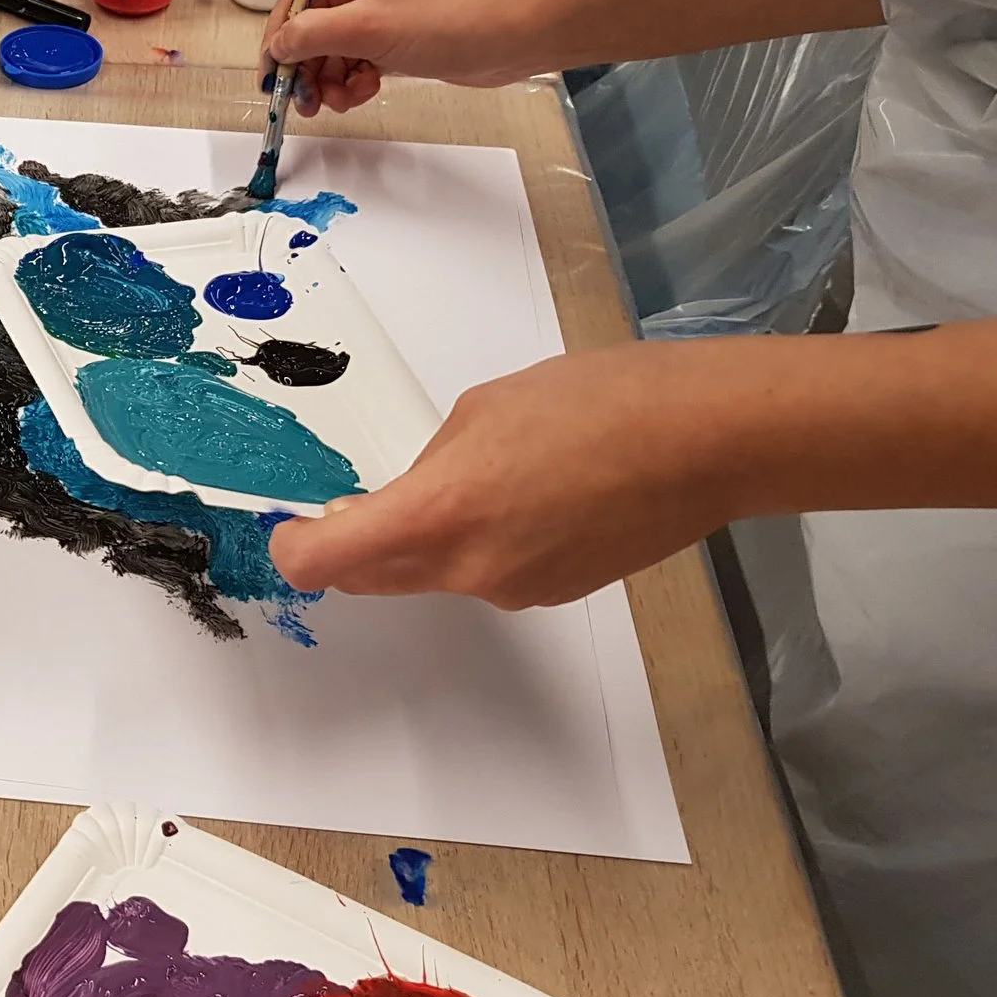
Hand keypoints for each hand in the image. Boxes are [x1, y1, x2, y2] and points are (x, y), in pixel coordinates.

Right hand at [261, 0, 540, 117]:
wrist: (509, 35)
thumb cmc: (444, 18)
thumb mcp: (364, 28)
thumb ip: (310, 36)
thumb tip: (277, 47)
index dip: (279, 39)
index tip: (272, 78)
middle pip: (314, 30)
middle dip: (309, 69)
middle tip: (308, 104)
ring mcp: (384, 11)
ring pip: (336, 52)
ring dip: (332, 82)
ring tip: (344, 101)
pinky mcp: (399, 37)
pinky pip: (360, 61)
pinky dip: (356, 81)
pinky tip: (366, 92)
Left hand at [267, 343, 743, 607]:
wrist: (707, 441)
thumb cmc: (600, 403)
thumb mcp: (484, 409)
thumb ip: (431, 461)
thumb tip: (414, 490)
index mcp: (438, 514)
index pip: (328, 563)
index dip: (295, 550)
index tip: (290, 531)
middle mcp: (469, 568)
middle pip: (374, 577)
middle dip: (354, 546)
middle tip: (358, 503)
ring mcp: (513, 589)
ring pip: (435, 575)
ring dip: (429, 540)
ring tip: (484, 476)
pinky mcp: (553, 593)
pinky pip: (489, 574)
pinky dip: (485, 544)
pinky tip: (530, 496)